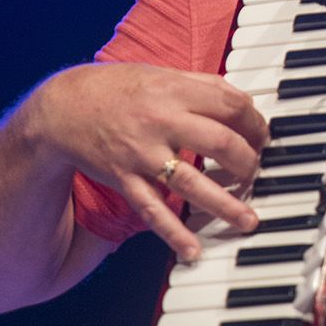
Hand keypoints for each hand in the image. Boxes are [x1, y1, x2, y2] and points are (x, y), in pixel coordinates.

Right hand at [22, 62, 267, 260]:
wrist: (62, 108)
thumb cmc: (116, 88)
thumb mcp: (160, 74)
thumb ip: (201, 86)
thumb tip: (242, 102)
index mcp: (174, 90)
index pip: (231, 105)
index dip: (255, 123)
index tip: (263, 136)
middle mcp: (161, 121)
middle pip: (220, 143)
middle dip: (249, 161)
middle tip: (258, 172)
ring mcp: (142, 153)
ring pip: (193, 182)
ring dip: (226, 204)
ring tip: (249, 220)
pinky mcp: (125, 178)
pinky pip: (153, 209)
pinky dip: (174, 232)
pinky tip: (193, 251)